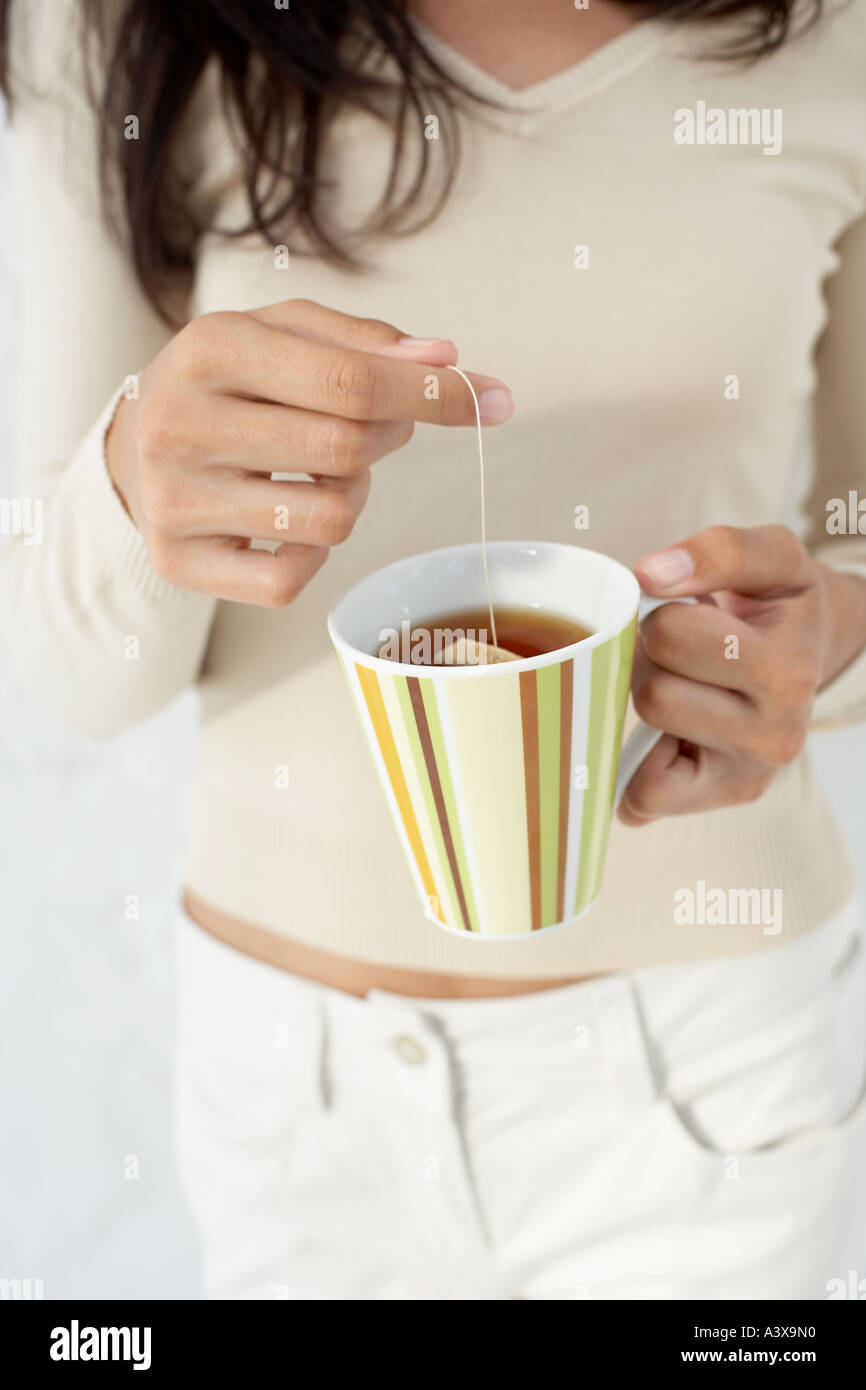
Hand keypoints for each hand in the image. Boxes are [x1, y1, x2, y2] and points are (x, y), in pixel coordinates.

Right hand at [106, 299, 512, 605]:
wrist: (135, 444)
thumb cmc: (229, 382)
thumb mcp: (284, 334)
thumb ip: (366, 343)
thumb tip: (446, 361)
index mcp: (209, 350)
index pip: (352, 382)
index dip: (435, 394)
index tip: (491, 400)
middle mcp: (180, 425)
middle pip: (346, 449)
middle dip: (387, 438)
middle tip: (374, 427)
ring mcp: (175, 502)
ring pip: (329, 519)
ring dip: (351, 495)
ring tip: (320, 469)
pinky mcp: (180, 563)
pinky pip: (291, 579)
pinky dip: (312, 553)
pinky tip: (287, 517)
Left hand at [617, 524, 865, 824]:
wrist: (808, 651)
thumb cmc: (776, 604)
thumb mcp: (771, 557)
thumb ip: (718, 551)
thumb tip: (650, 575)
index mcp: (789, 671)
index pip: (671, 637)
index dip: (660, 615)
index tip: (685, 612)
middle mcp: (777, 736)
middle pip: (653, 693)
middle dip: (651, 662)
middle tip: (679, 653)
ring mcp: (749, 776)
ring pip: (646, 737)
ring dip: (646, 702)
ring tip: (681, 682)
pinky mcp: (718, 800)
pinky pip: (644, 799)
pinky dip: (637, 766)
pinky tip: (664, 733)